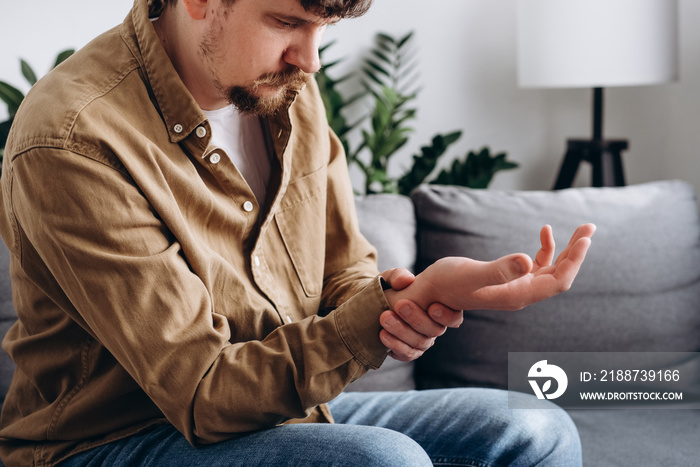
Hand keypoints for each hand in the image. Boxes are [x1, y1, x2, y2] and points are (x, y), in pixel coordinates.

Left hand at [378, 269, 462, 361]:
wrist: (371, 305)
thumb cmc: (389, 289)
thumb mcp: (391, 278)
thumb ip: (398, 276)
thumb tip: (406, 280)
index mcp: (438, 307)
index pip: (454, 318)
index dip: (447, 316)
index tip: (432, 307)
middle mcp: (433, 327)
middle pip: (434, 331)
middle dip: (416, 319)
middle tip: (400, 305)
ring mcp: (422, 341)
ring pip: (419, 343)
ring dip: (402, 331)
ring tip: (385, 318)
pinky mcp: (408, 351)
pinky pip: (407, 354)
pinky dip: (395, 345)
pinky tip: (384, 335)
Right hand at [385, 223, 595, 312]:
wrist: (431, 292)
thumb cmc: (446, 283)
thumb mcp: (470, 274)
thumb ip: (498, 270)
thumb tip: (526, 260)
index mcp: (517, 295)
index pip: (557, 282)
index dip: (574, 261)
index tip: (584, 239)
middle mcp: (521, 293)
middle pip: (561, 276)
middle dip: (577, 252)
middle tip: (589, 227)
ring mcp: (517, 287)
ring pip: (552, 269)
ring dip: (567, 249)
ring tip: (581, 228)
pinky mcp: (510, 279)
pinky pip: (537, 265)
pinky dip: (545, 249)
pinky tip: (544, 231)